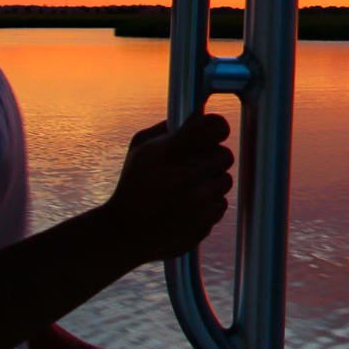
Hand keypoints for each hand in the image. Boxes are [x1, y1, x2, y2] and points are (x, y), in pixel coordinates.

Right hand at [104, 111, 233, 264]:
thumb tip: (199, 113)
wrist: (123, 235)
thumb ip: (169, 128)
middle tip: (192, 167)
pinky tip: (186, 208)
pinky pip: (221, 204)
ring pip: (225, 181)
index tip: (213, 133)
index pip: (215, 126)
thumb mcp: (140, 149)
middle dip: (210, 159)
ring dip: (210, 183)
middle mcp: (187, 176)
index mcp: (169, 153)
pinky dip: (208, 205)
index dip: (217, 128)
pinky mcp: (205, 223)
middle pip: (224, 155)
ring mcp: (198, 202)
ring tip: (185, 190)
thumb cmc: (132, 185)